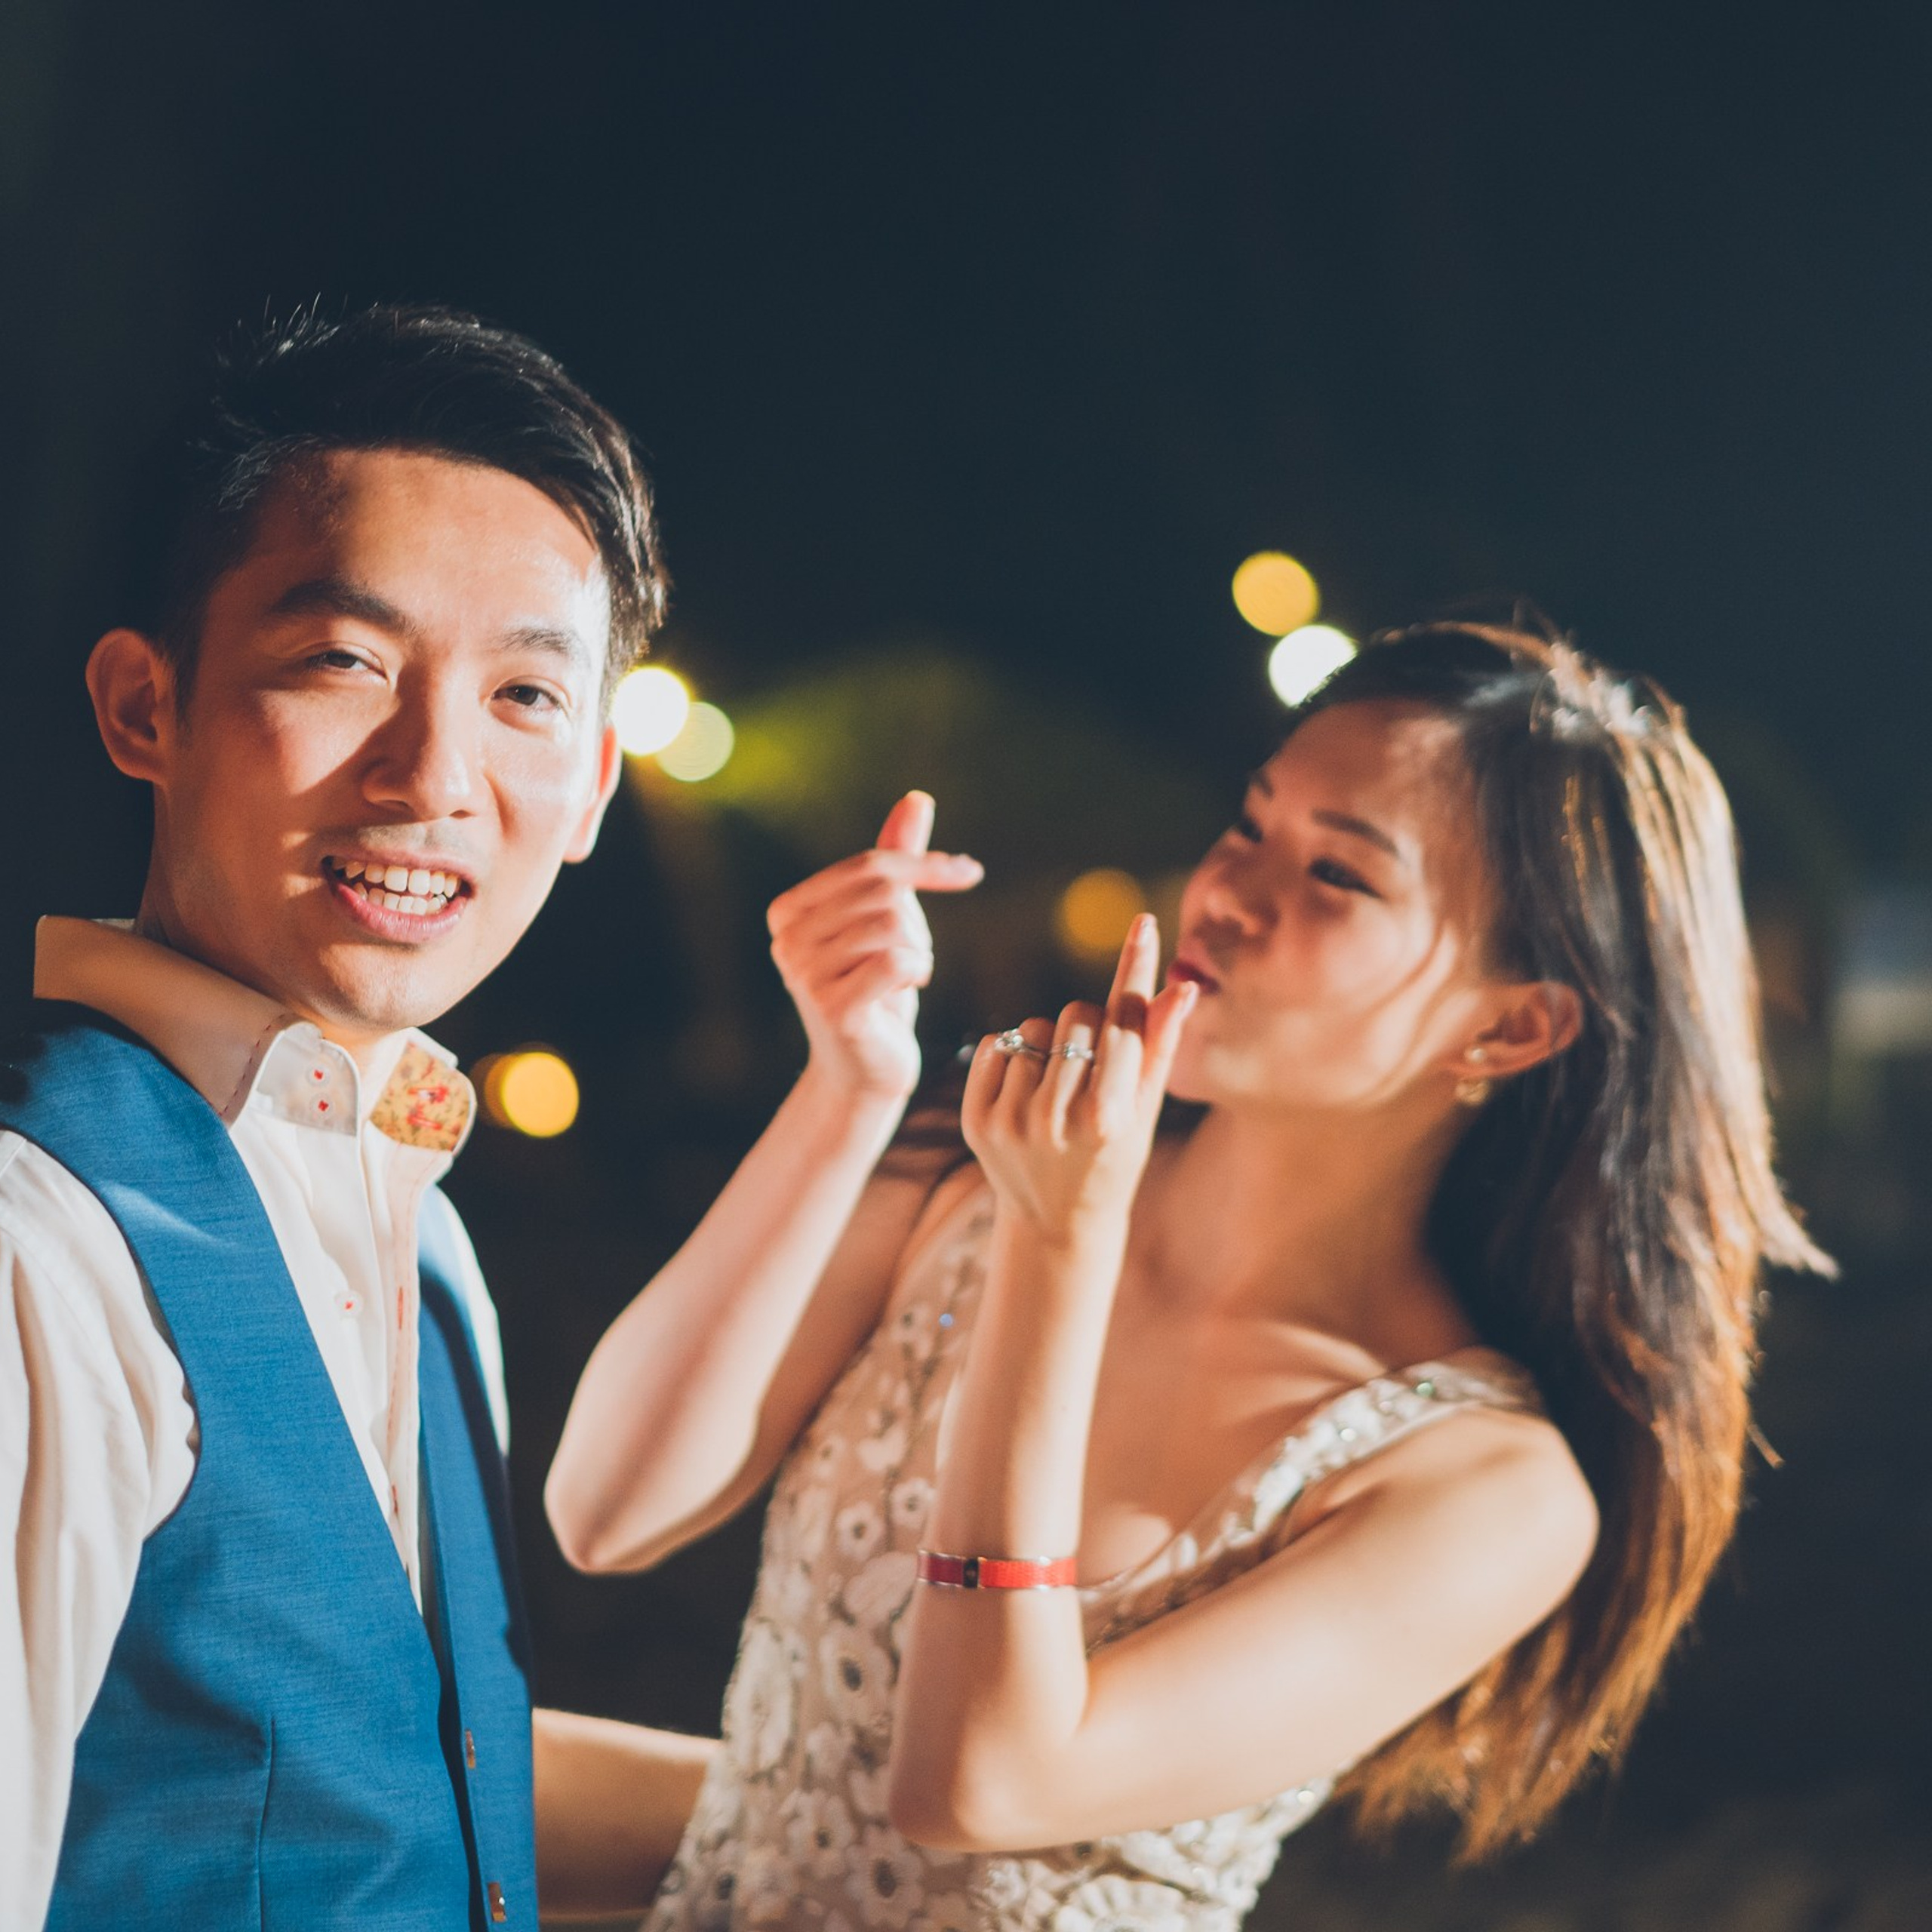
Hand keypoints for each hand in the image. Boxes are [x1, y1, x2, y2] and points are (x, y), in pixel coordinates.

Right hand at [767, 791, 982, 1101]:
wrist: (865, 1071)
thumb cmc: (876, 991)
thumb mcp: (884, 921)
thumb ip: (896, 860)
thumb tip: (918, 799)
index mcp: (787, 910)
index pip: (869, 865)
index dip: (925, 864)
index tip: (969, 873)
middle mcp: (786, 939)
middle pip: (882, 893)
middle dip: (917, 920)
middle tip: (916, 955)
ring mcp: (804, 974)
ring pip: (893, 925)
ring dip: (919, 950)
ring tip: (907, 976)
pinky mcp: (833, 1007)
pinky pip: (896, 960)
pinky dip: (917, 969)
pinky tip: (909, 987)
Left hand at [962, 913, 1197, 1245]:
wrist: (1059, 1223)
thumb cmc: (1115, 1158)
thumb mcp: (1145, 1110)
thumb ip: (1159, 1046)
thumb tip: (1182, 985)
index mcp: (1108, 1119)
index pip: (1123, 1021)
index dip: (1136, 968)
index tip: (1144, 923)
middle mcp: (1056, 1120)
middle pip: (1076, 1015)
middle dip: (1090, 1027)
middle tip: (1095, 1068)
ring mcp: (1011, 1121)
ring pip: (1033, 1027)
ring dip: (1050, 1045)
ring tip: (1059, 1088)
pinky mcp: (976, 1120)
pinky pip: (995, 1045)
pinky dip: (1012, 1056)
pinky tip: (1028, 1091)